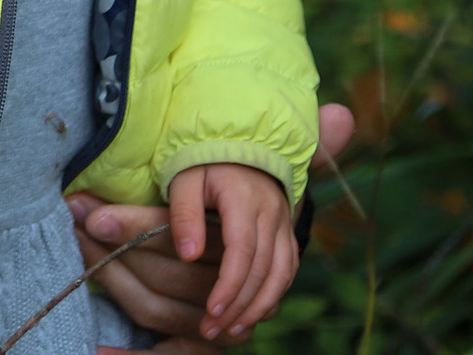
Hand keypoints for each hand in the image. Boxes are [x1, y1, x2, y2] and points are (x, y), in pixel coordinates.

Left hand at [167, 163, 294, 339]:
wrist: (239, 143)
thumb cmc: (203, 160)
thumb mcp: (184, 178)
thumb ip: (184, 215)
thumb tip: (188, 257)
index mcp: (246, 199)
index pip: (243, 252)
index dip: (229, 285)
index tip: (212, 310)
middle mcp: (273, 215)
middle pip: (263, 270)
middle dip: (240, 304)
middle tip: (213, 329)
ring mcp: (284, 225)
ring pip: (281, 275)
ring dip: (259, 306)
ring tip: (232, 329)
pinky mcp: (287, 234)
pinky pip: (287, 271)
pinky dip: (273, 295)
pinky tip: (253, 313)